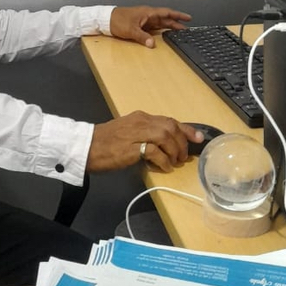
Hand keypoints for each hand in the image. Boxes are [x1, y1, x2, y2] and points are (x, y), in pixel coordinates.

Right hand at [87, 112, 202, 173]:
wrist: (86, 147)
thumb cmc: (106, 142)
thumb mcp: (128, 132)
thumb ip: (145, 134)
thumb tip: (164, 145)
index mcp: (140, 117)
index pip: (169, 120)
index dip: (186, 129)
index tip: (198, 138)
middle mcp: (140, 122)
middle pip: (171, 127)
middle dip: (182, 142)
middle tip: (183, 157)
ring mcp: (135, 133)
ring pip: (165, 136)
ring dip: (174, 151)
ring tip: (174, 162)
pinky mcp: (131, 147)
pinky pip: (155, 151)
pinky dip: (163, 160)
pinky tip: (164, 168)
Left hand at [109, 5, 190, 48]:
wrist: (106, 20)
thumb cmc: (118, 21)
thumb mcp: (130, 30)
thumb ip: (142, 37)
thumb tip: (153, 44)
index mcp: (148, 13)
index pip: (166, 13)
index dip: (178, 15)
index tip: (188, 18)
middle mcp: (148, 15)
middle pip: (165, 19)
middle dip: (176, 24)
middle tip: (187, 30)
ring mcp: (144, 20)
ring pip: (160, 24)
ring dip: (169, 28)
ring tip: (180, 33)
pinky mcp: (140, 25)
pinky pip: (154, 28)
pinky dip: (161, 31)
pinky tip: (165, 35)